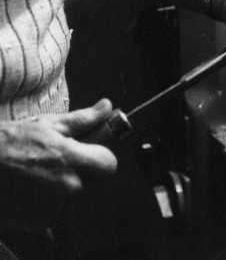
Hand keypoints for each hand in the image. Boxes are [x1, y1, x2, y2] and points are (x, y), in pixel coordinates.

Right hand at [0, 99, 116, 229]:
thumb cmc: (11, 141)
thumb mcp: (48, 124)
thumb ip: (83, 119)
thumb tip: (107, 107)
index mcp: (71, 160)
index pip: (109, 164)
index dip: (101, 155)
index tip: (90, 150)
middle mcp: (66, 188)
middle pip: (93, 181)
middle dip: (83, 170)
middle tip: (60, 159)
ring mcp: (54, 208)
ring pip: (75, 196)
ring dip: (65, 186)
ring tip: (42, 172)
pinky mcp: (40, 222)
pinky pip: (58, 211)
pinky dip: (50, 200)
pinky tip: (34, 186)